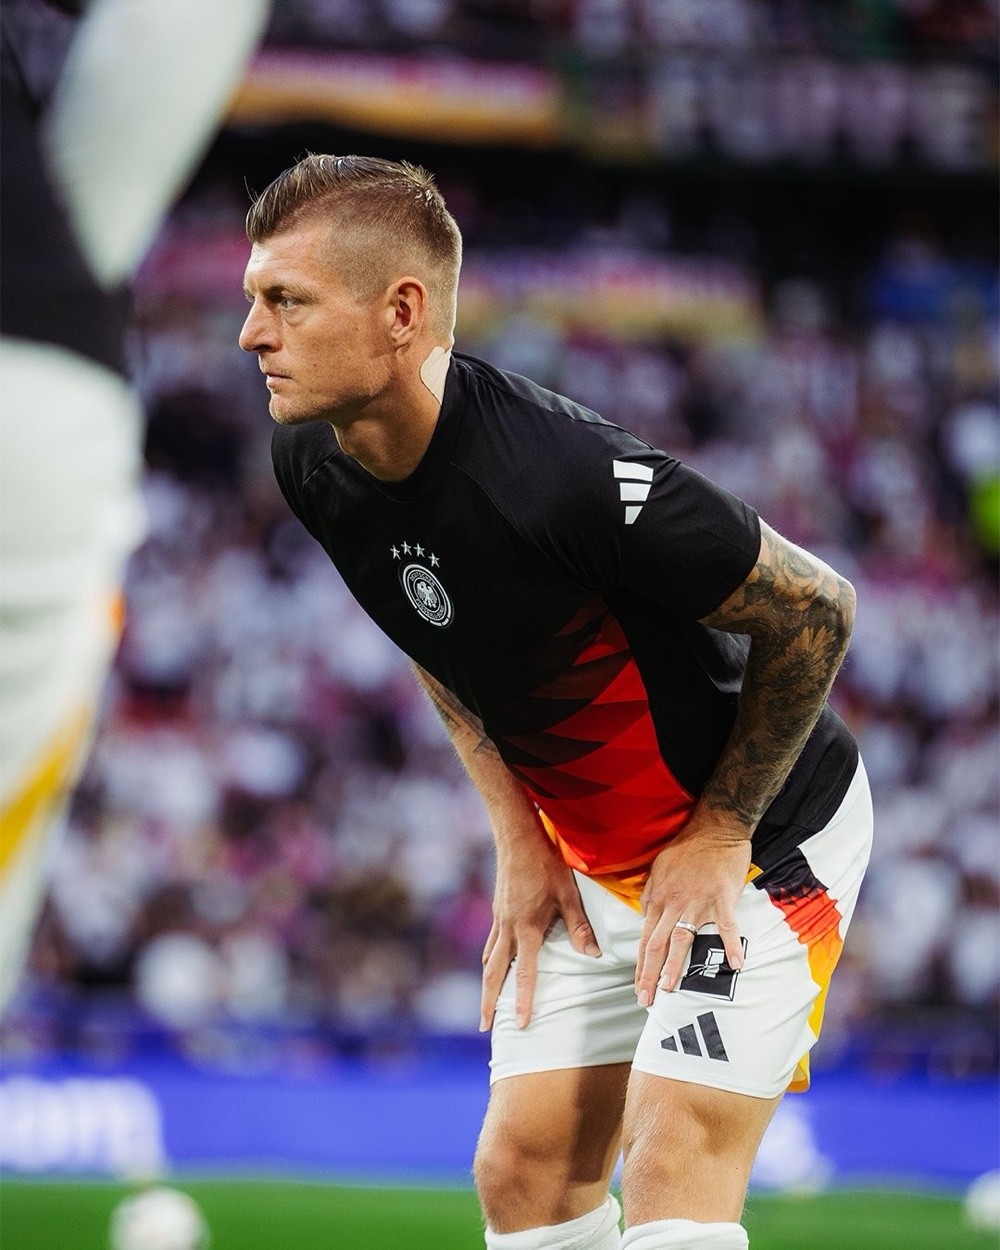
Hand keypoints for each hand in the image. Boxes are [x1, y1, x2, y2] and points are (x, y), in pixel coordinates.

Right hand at [480, 833, 600, 1032]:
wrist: (517, 837)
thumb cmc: (546, 863)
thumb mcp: (568, 894)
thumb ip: (579, 926)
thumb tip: (593, 955)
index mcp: (527, 927)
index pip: (525, 972)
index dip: (524, 1000)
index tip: (521, 1023)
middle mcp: (508, 927)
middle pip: (494, 972)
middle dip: (489, 1001)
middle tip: (485, 1026)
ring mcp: (499, 919)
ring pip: (488, 959)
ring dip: (487, 983)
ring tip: (486, 1003)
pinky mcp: (498, 910)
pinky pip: (490, 943)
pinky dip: (489, 961)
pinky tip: (492, 965)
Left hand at [634, 819, 750, 1007]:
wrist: (715, 828)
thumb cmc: (687, 849)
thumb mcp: (658, 869)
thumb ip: (651, 895)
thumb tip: (645, 916)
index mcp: (659, 899)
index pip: (646, 939)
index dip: (641, 966)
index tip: (638, 987)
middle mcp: (674, 903)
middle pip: (658, 944)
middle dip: (650, 975)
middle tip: (646, 1000)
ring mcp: (698, 902)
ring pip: (683, 939)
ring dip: (676, 966)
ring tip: (670, 989)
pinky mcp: (722, 897)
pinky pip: (726, 925)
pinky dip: (731, 944)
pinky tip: (736, 963)